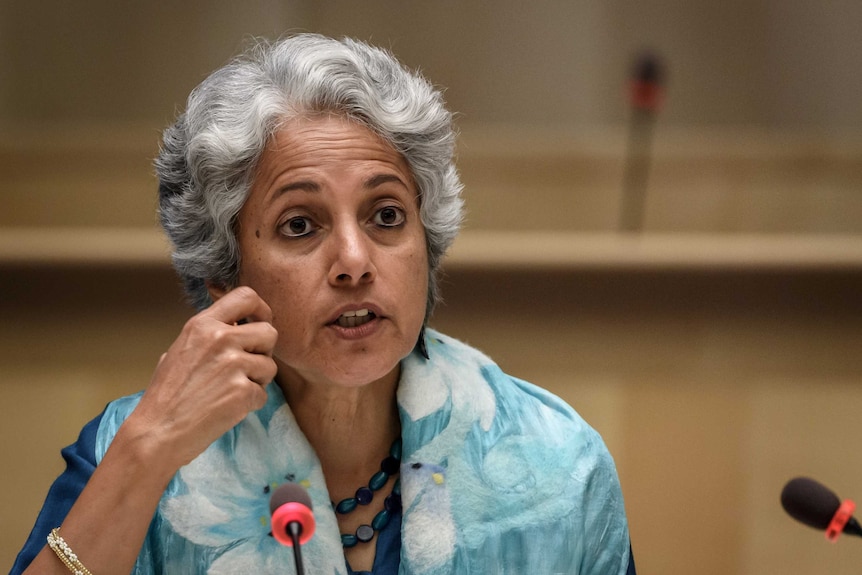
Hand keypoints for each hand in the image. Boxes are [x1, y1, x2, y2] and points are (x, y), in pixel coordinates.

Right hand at [125, 286, 277, 470]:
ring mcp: (233, 364)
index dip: (261, 310)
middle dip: (264, 351)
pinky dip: (251, 404)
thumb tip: (237, 325)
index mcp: (203, 324)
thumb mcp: (181, 349)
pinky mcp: (243, 391)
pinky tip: (227, 408)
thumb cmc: (166, 395)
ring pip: (270, 366)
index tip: (260, 324)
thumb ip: (210, 334)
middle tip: (247, 367)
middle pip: (269, 332)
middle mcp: (220, 338)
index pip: (247, 296)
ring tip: (230, 391)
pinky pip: (263, 394)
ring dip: (258, 381)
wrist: (157, 432)